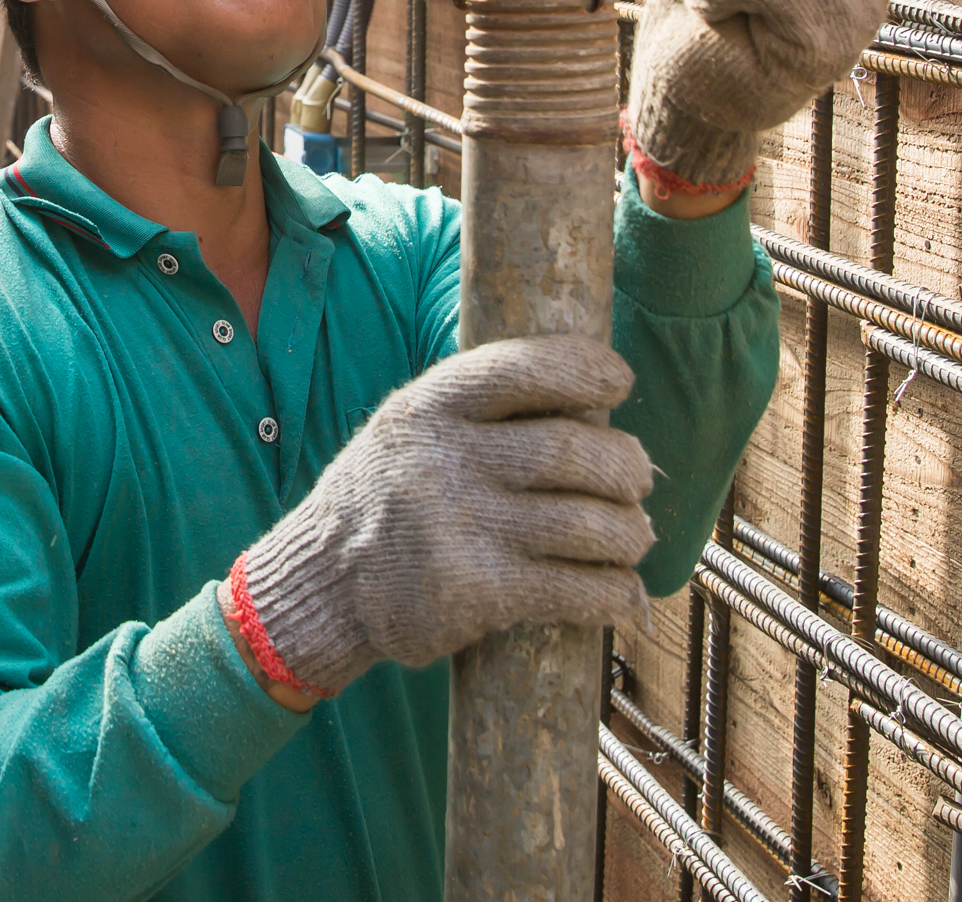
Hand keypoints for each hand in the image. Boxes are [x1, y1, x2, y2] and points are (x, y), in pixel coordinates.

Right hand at [225, 335, 656, 699]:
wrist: (323, 582)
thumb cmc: (386, 496)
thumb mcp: (408, 426)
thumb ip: (477, 408)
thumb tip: (588, 398)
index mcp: (430, 407)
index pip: (523, 368)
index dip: (585, 367)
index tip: (621, 379)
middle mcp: (446, 461)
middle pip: (572, 451)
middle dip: (624, 465)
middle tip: (639, 476)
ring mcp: (464, 528)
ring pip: (587, 524)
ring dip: (629, 533)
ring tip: (633, 535)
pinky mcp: (479, 593)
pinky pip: (575, 588)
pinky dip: (614, 591)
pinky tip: (621, 591)